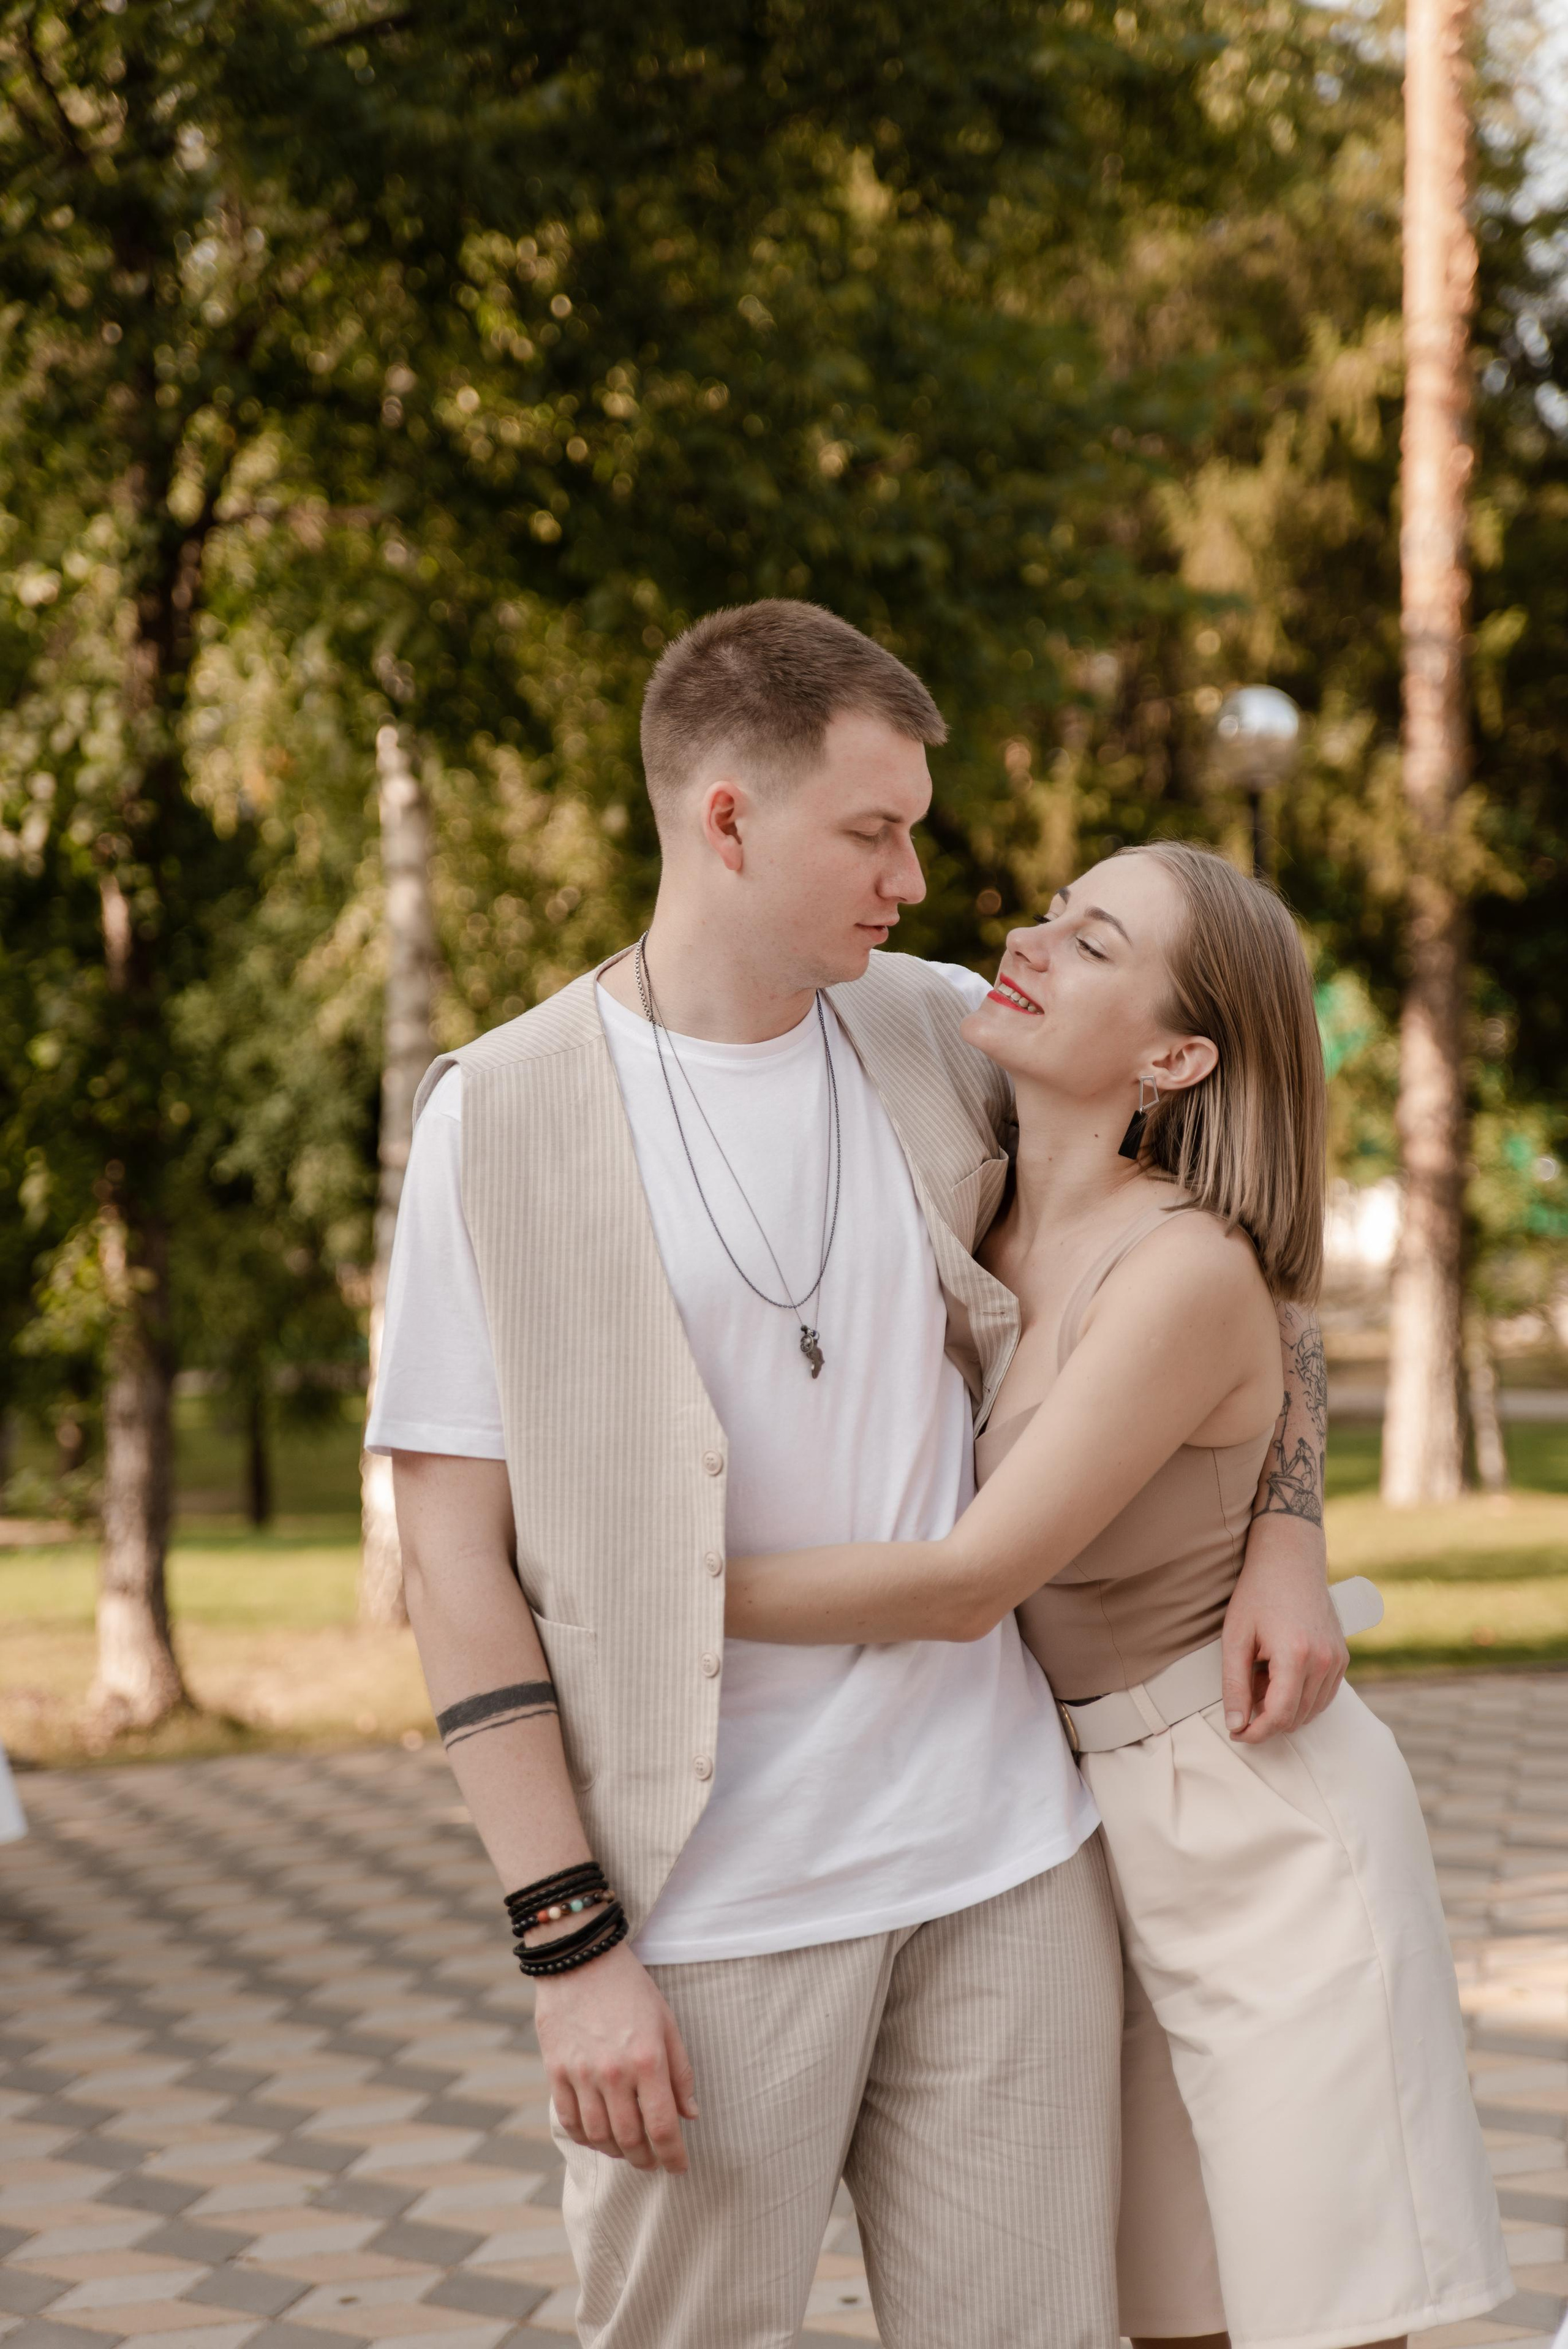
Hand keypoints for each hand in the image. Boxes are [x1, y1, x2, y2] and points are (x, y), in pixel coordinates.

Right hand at [534, 1941, 698, 2173]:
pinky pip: (570, 2121)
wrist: (580, 1958)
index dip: (673, 2156)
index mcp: (648, 2060)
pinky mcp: (555, 2071)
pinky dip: (586, 2138)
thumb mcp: (666, 2021)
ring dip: (617, 2153)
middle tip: (654, 2163)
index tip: (679, 2168)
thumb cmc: (630, 1988)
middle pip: (630, 2139)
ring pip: (599, 2136)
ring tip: (628, 2151)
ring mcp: (581, 2074)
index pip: (662, 2126)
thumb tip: (689, 2115)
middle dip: (646, 2159)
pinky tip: (598, 2137)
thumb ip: (680, 2071)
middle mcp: (614, 2073)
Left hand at [1221, 1514, 1346, 1743]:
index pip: (1279, 1716)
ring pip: (1311, 1711)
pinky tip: (1279, 1675)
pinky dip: (1300, 1698)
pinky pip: (1323, 1696)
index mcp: (1296, 1655)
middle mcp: (1324, 1661)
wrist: (1290, 1561)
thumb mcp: (1235, 1638)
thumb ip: (1235, 1685)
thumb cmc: (1258, 1594)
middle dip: (1266, 1719)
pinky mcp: (1343, 1658)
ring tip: (1261, 1677)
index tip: (1236, 1733)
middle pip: (1295, 1718)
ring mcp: (1338, 1660)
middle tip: (1243, 1694)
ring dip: (1283, 1708)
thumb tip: (1236, 1724)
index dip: (1255, 1732)